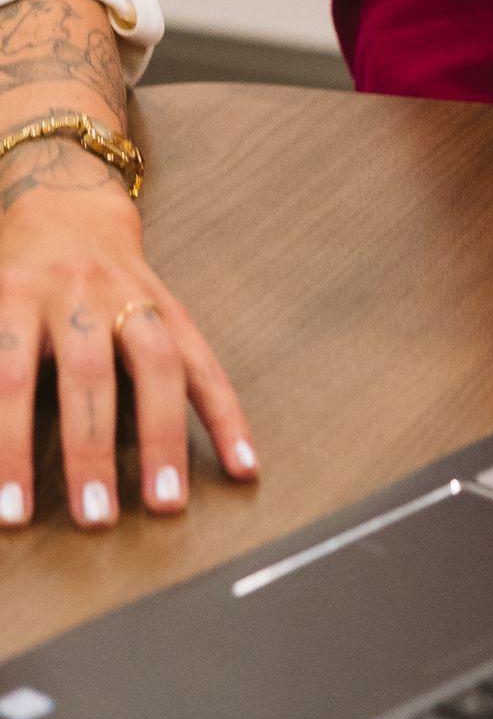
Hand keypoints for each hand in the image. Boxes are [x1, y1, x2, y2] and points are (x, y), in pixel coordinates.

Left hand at [0, 141, 257, 528]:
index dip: (11, 446)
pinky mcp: (174, 304)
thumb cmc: (11, 277)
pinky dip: (227, 415)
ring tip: (167, 503)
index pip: (11, 379)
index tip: (14, 515)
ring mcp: (133, 295)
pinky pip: (205, 361)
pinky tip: (243, 464)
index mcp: (16, 295)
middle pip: (89, 374)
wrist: (64, 199)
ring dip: (163, 438)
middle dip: (92, 450)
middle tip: (95, 519)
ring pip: (155, 365)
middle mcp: (78, 293)